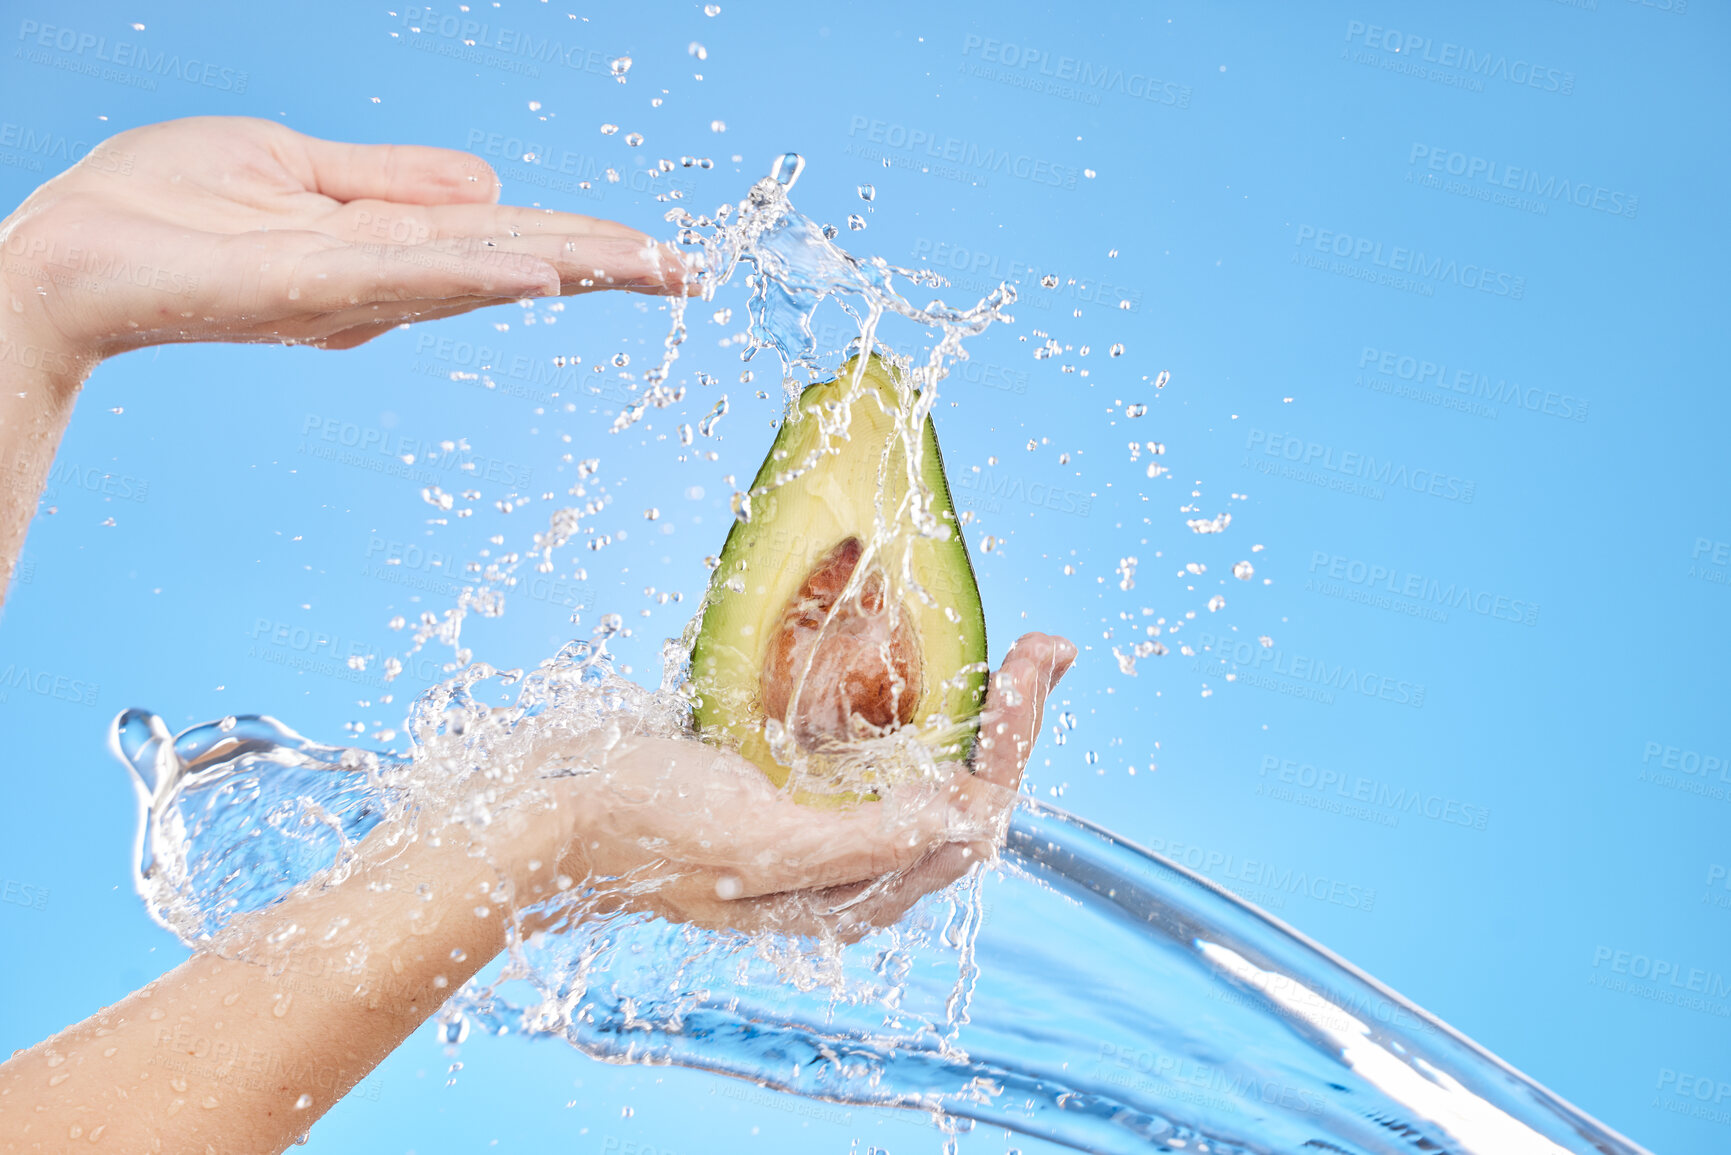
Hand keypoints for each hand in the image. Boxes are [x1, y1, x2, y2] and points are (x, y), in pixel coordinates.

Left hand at [0, 115, 686, 359]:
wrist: (66, 248)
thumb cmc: (159, 206)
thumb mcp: (292, 163)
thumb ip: (392, 178)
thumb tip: (491, 184)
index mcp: (384, 246)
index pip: (507, 237)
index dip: (585, 241)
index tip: (658, 253)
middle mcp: (384, 283)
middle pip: (517, 263)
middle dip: (606, 265)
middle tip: (693, 273)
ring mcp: (354, 292)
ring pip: (485, 273)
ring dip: (573, 268)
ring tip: (653, 267)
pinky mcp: (310, 289)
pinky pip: (410, 279)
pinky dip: (479, 274)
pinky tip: (542, 272)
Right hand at [534, 632, 1075, 936]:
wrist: (551, 808)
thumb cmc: (646, 828)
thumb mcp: (760, 842)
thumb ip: (863, 843)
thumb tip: (961, 823)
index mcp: (855, 893)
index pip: (971, 819)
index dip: (1012, 743)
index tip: (1033, 667)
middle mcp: (853, 860)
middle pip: (962, 788)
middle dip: (1008, 716)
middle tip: (1045, 645)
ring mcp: (825, 815)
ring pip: (927, 760)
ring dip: (969, 702)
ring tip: (1009, 644)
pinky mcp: (796, 775)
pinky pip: (875, 737)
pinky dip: (910, 695)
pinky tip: (921, 650)